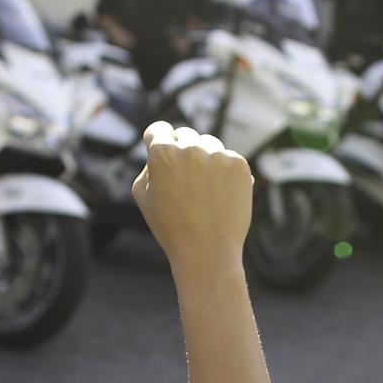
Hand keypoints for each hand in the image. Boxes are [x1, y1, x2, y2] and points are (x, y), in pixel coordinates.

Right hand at [135, 123, 251, 278]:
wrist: (207, 253)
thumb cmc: (171, 227)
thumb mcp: (143, 195)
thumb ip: (149, 164)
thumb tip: (163, 147)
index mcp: (163, 154)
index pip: (159, 129)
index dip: (157, 141)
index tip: (161, 150)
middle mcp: (191, 149)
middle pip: (185, 135)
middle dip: (182, 152)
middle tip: (184, 181)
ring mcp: (218, 155)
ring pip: (208, 144)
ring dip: (204, 159)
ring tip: (202, 191)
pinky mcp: (239, 165)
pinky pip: (228, 158)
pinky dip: (224, 172)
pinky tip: (219, 194)